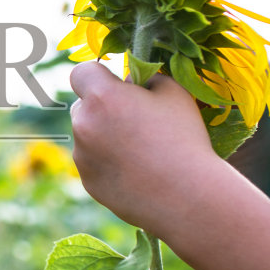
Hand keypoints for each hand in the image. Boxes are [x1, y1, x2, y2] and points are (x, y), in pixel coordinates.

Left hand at [68, 62, 219, 233]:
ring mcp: (82, 156)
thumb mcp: (173, 91)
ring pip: (87, 135)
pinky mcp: (88, 182)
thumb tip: (130, 82)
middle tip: (135, 119)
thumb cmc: (183, 138)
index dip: (100, 76)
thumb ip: (145, 77)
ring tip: (142, 151)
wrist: (188, 196)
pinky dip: (108, 163)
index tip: (119, 85)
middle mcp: (83, 124)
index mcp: (102, 97)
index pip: (82, 73)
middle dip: (102, 107)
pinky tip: (137, 171)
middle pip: (82, 105)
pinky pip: (93, 163)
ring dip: (104, 136)